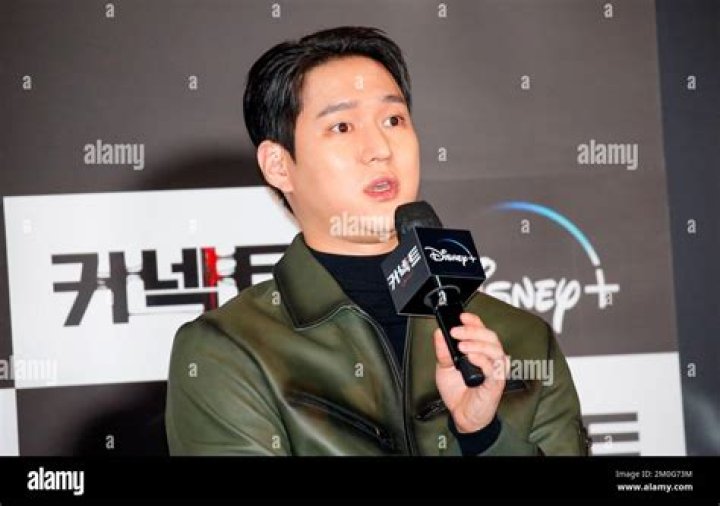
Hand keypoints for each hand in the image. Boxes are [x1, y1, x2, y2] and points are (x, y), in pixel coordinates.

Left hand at [433, 312, 508, 432]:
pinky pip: (495, 369)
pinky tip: (471, 358)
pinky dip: (483, 360)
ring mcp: (495, 371)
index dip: (474, 321)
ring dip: (478, 344)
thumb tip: (439, 334)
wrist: (462, 415)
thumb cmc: (458, 392)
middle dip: (473, 331)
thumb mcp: (444, 368)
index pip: (481, 330)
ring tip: (462, 346)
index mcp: (479, 351)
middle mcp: (490, 359)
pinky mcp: (496, 384)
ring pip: (495, 350)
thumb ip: (443, 351)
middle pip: (490, 337)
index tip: (462, 317)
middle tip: (456, 332)